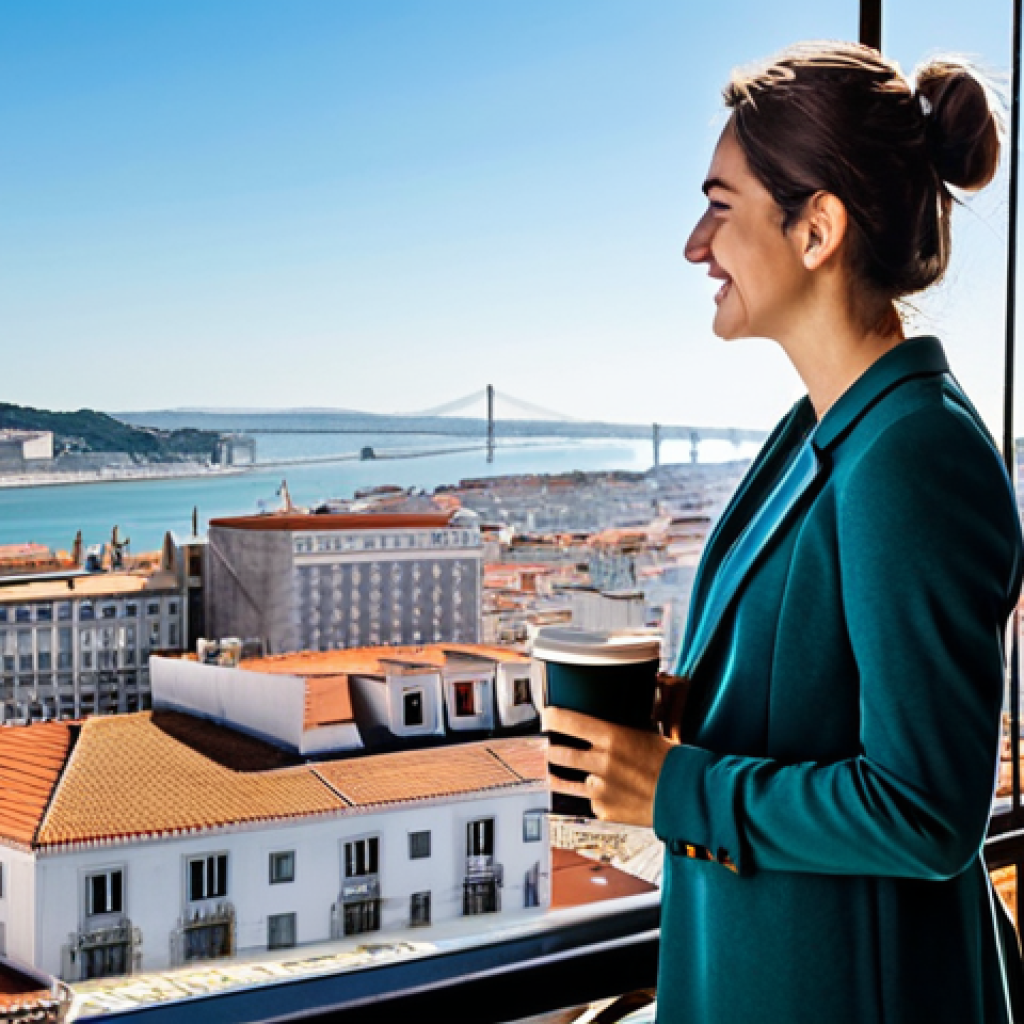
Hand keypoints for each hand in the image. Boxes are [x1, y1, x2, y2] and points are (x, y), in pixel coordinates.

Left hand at [541, 705, 674, 826]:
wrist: (686, 795)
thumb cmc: (668, 761)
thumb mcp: (643, 733)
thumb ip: (616, 729)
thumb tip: (597, 721)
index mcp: (612, 737)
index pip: (567, 721)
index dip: (550, 717)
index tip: (545, 716)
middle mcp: (602, 762)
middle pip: (557, 752)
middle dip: (549, 748)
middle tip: (548, 745)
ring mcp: (601, 789)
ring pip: (565, 779)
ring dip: (558, 773)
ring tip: (553, 769)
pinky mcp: (603, 810)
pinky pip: (588, 800)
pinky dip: (592, 796)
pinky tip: (604, 791)